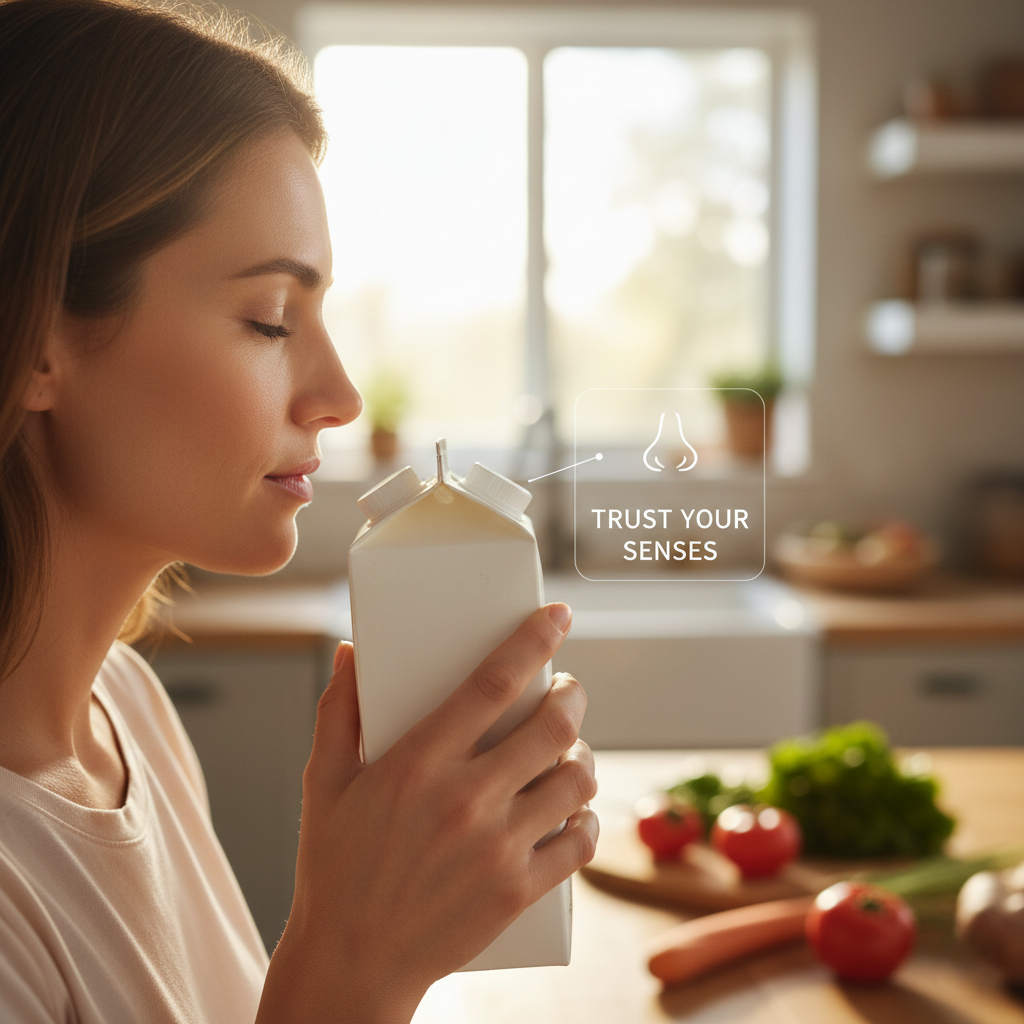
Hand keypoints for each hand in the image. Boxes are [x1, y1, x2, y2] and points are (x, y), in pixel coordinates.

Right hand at [257, 603, 597, 1023]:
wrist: (350, 962)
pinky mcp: (517, 891)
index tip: (559, 615)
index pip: (492, 682)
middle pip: (553, 726)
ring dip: (584, 756)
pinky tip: (573, 811)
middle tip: (567, 690)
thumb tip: (352, 652)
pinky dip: (587, 819)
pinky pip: (580, 842)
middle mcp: (465, 800)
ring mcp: (497, 848)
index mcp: (418, 763)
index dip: (533, 640)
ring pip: (576, 781)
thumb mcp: (324, 781)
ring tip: (570, 751)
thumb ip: (339, 711)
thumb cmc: (334, 867)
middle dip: (573, 695)